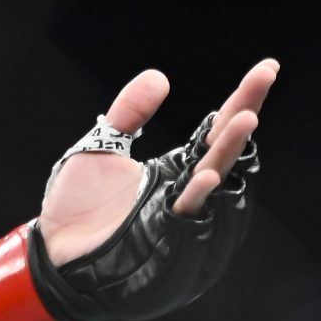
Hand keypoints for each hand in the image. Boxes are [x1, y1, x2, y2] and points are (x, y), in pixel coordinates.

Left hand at [40, 59, 277, 263]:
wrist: (54, 252)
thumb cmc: (78, 206)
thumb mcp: (100, 148)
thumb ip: (128, 113)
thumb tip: (159, 76)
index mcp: (176, 166)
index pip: (215, 128)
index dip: (242, 100)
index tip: (267, 68)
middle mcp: (185, 187)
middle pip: (223, 147)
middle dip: (244, 112)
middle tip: (265, 76)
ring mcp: (178, 211)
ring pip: (215, 178)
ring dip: (229, 150)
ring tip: (246, 118)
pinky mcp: (163, 234)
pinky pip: (188, 213)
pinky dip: (199, 194)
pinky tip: (208, 175)